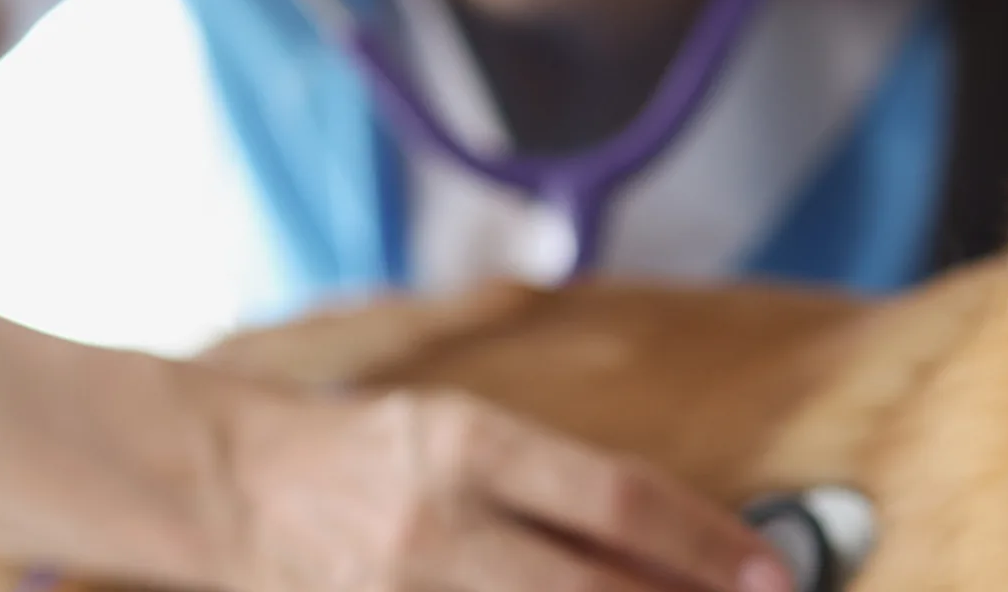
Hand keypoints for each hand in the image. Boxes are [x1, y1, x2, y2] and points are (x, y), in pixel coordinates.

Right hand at [215, 388, 787, 591]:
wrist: (234, 484)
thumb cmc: (377, 450)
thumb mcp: (472, 431)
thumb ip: (568, 487)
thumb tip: (683, 545)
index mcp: (472, 443)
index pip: (621, 500)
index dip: (709, 544)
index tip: (773, 574)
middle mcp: (440, 521)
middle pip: (593, 588)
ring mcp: (403, 590)